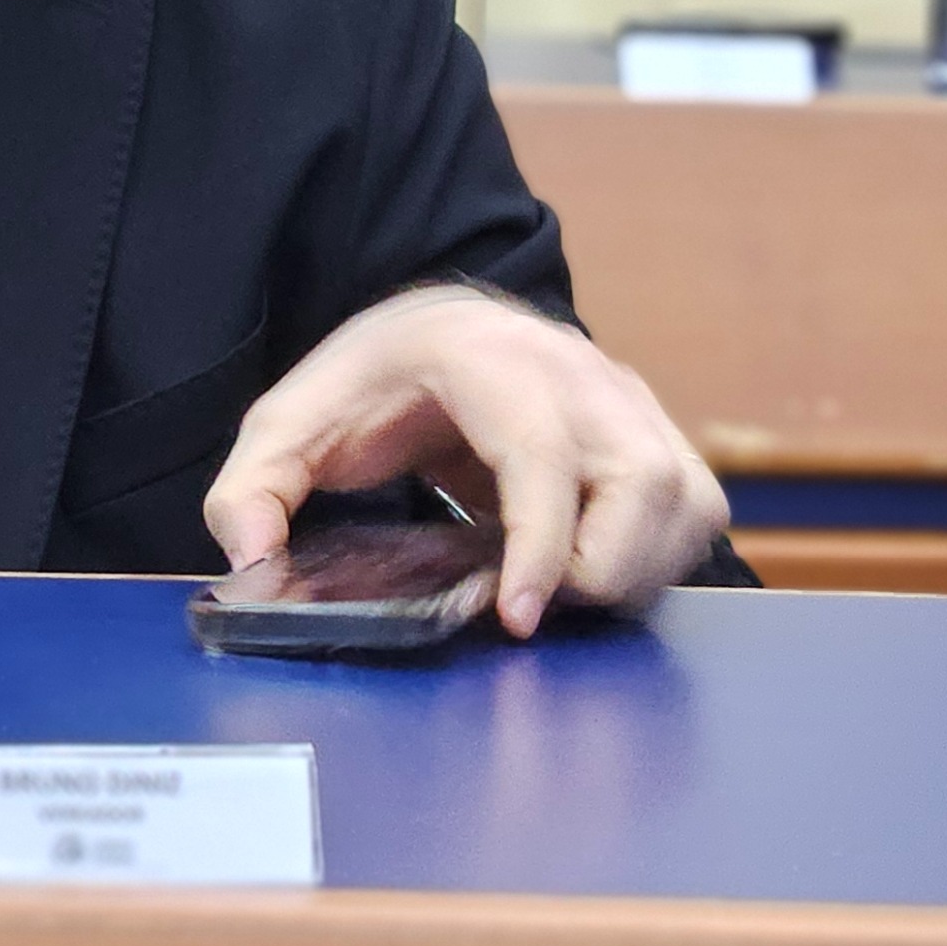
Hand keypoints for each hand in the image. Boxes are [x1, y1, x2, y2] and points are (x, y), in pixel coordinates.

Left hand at [200, 284, 726, 637]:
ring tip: (553, 590)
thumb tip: (250, 559)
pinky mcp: (659, 430)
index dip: (540, 541)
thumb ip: (252, 489)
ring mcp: (628, 398)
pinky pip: (696, 509)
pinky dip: (656, 559)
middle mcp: (575, 369)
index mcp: (483, 356)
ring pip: (681, 500)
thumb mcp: (288, 426)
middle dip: (593, 569)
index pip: (540, 449)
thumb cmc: (369, 384)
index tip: (518, 616)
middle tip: (526, 605)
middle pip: (638, 483)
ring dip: (629, 571)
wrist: (436, 330)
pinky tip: (590, 571)